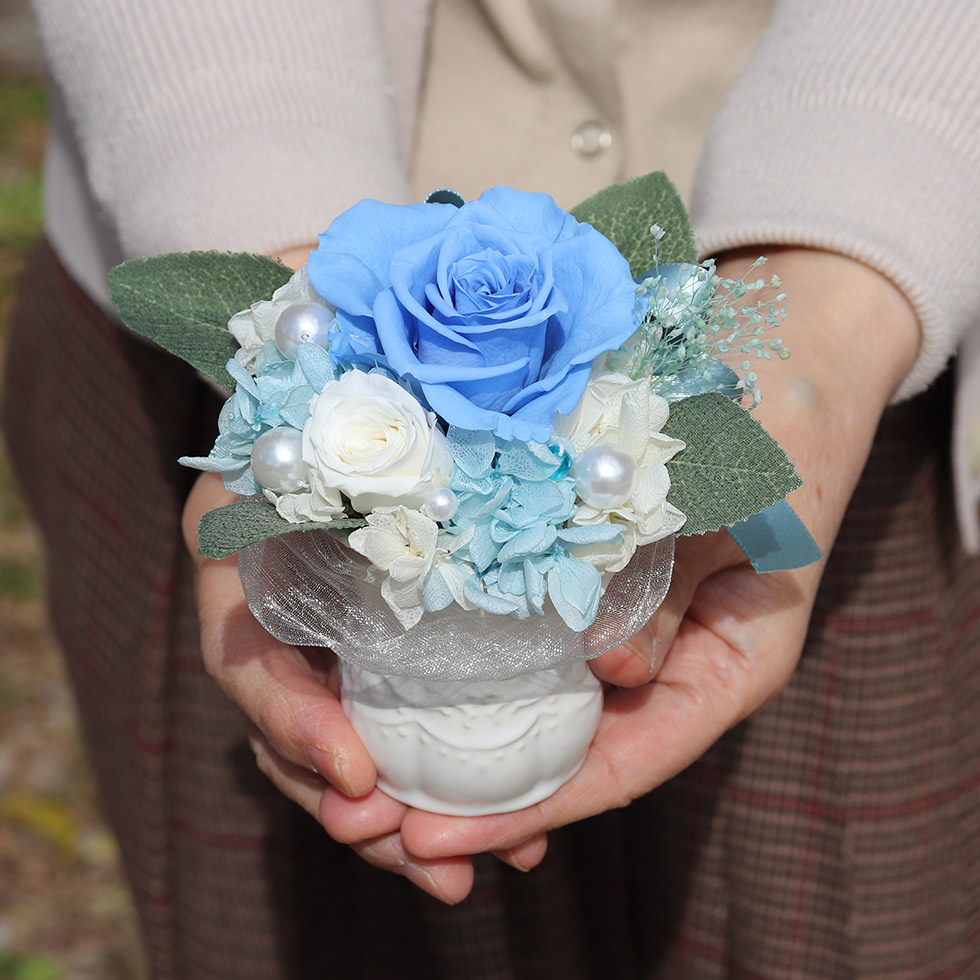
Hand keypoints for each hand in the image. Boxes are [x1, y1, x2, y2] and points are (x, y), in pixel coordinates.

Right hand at [184, 243, 524, 902]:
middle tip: (404, 849)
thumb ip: (342, 336)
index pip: (242, 645)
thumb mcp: (349, 325)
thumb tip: (362, 338)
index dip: (287, 714)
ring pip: (345, 739)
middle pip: (287, 720)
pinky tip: (514, 823)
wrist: (396, 330)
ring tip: (462, 871)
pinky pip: (406, 724)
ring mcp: (337, 622)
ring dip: (397, 815)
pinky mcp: (396, 641)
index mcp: (249, 532)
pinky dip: (444, 778)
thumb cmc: (371, 326)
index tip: (356, 769)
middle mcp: (283, 590)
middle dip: (339, 796)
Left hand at [317, 248, 920, 898]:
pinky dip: (469, 672)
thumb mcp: (739, 506)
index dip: (530, 807)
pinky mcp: (590, 586)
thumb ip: (674, 587)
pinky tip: (396, 686)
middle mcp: (672, 663)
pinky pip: (528, 644)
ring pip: (540, 710)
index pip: (624, 764)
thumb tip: (612, 673)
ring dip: (455, 742)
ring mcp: (629, 627)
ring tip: (357, 775)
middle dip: (470, 795)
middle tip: (366, 820)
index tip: (432, 836)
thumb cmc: (777, 425)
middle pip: (569, 756)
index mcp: (729, 667)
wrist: (780, 358)